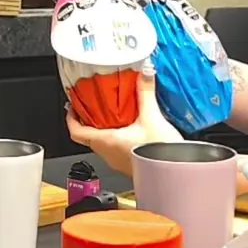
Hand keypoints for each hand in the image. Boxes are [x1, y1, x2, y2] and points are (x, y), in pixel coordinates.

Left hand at [65, 64, 182, 176]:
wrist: (176, 175)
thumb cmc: (160, 154)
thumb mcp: (152, 117)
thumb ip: (145, 92)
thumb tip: (144, 71)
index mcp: (106, 141)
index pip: (76, 131)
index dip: (70, 117)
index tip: (73, 105)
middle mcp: (108, 153)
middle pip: (88, 136)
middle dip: (88, 119)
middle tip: (93, 104)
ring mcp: (117, 161)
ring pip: (101, 143)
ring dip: (102, 128)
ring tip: (112, 112)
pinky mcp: (129, 164)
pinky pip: (114, 148)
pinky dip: (116, 135)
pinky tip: (130, 126)